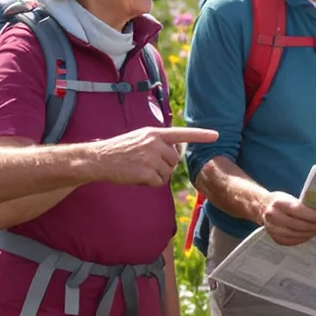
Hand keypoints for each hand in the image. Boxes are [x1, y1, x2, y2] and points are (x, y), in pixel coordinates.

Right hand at [89, 125, 217, 186]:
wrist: (100, 159)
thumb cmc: (119, 150)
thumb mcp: (139, 138)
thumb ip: (157, 142)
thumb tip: (173, 154)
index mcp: (154, 133)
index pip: (182, 134)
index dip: (200, 135)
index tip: (216, 135)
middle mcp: (155, 143)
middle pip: (174, 160)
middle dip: (164, 165)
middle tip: (145, 164)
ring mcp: (151, 158)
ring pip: (167, 173)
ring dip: (156, 175)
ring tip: (138, 168)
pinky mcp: (147, 172)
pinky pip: (158, 182)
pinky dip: (149, 183)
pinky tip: (136, 176)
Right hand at [260, 193, 315, 245]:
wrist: (261, 207)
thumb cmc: (280, 201)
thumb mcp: (289, 198)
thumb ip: (303, 205)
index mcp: (280, 203)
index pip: (301, 212)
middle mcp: (274, 216)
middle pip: (300, 225)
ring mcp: (273, 229)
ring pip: (297, 235)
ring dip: (312, 234)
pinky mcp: (275, 238)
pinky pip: (292, 241)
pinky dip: (303, 238)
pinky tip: (311, 235)